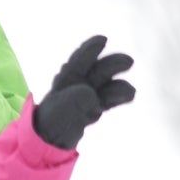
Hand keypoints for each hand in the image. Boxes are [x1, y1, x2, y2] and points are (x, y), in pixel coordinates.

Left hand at [32, 35, 134, 149]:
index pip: (79, 60)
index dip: (90, 49)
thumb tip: (91, 95)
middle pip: (98, 71)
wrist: (48, 140)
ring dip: (119, 85)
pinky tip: (130, 95)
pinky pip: (108, 99)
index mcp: (65, 79)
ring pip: (106, 85)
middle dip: (112, 64)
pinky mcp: (93, 108)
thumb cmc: (51, 120)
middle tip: (129, 62)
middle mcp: (77, 84)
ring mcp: (87, 96)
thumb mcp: (60, 109)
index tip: (103, 39)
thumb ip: (74, 101)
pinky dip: (118, 97)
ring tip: (131, 91)